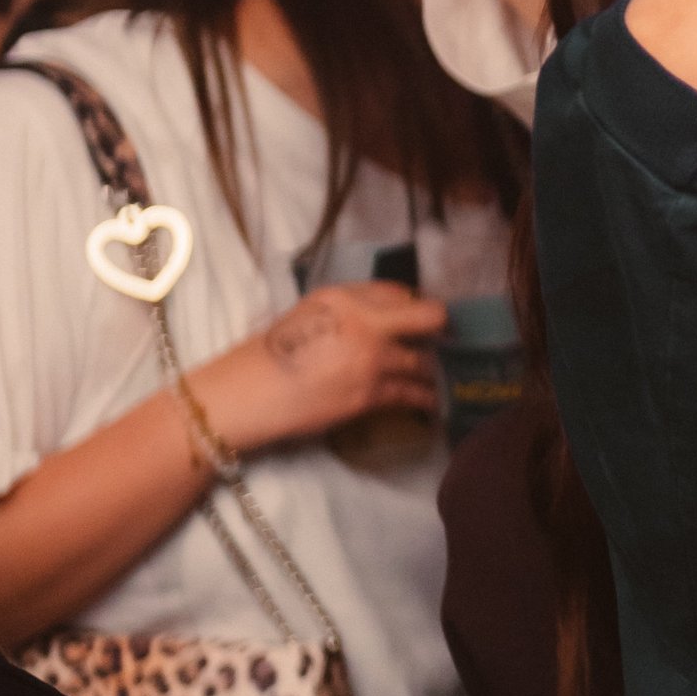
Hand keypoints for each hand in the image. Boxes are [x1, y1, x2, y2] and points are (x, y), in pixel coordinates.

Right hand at [194, 280, 444, 453]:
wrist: (247, 394)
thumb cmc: (269, 358)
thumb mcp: (306, 316)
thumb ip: (345, 311)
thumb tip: (384, 317)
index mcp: (342, 296)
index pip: (398, 292)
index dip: (414, 308)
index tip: (425, 320)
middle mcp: (362, 321)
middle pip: (429, 316)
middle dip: (443, 329)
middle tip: (450, 341)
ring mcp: (369, 358)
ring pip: (424, 361)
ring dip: (435, 370)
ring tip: (444, 376)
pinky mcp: (369, 394)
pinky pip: (412, 395)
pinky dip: (427, 399)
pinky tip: (434, 403)